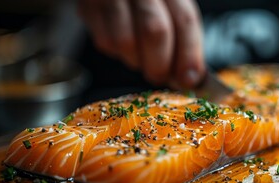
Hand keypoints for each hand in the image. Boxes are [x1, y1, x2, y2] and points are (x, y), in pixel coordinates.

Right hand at [78, 0, 204, 87]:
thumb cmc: (149, 1)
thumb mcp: (171, 9)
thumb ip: (183, 38)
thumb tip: (190, 77)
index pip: (184, 20)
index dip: (189, 54)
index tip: (190, 79)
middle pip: (154, 31)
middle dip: (160, 64)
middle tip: (160, 76)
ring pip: (126, 42)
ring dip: (136, 61)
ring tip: (140, 56)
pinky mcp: (88, 6)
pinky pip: (105, 42)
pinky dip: (118, 53)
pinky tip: (122, 44)